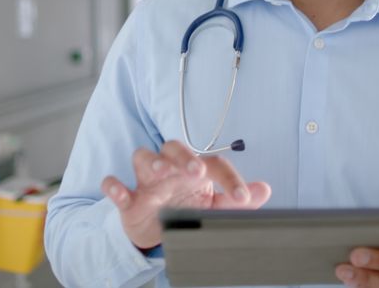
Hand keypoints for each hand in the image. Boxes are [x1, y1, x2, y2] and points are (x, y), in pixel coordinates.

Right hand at [100, 140, 271, 250]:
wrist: (155, 232)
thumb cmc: (185, 208)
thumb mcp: (214, 207)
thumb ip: (237, 200)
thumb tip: (265, 189)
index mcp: (195, 169)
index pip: (213, 163)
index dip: (229, 178)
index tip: (241, 197)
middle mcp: (170, 169)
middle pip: (173, 147)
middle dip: (183, 156)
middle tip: (197, 171)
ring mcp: (146, 181)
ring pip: (143, 156)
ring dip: (152, 161)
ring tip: (162, 173)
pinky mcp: (127, 198)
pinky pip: (114, 184)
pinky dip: (114, 186)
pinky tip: (120, 192)